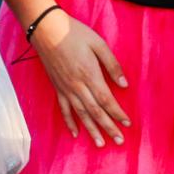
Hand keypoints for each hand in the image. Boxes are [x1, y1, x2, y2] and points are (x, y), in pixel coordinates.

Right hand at [30, 9, 130, 145]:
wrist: (46, 30)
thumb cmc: (74, 34)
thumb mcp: (98, 44)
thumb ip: (112, 65)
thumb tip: (124, 84)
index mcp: (90, 74)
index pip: (106, 100)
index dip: (117, 113)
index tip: (127, 124)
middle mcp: (77, 86)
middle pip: (95, 111)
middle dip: (108, 127)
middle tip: (119, 141)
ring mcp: (66, 88)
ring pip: (81, 114)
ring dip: (92, 130)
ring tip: (100, 143)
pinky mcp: (57, 88)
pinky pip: (64, 109)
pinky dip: (69, 122)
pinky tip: (76, 133)